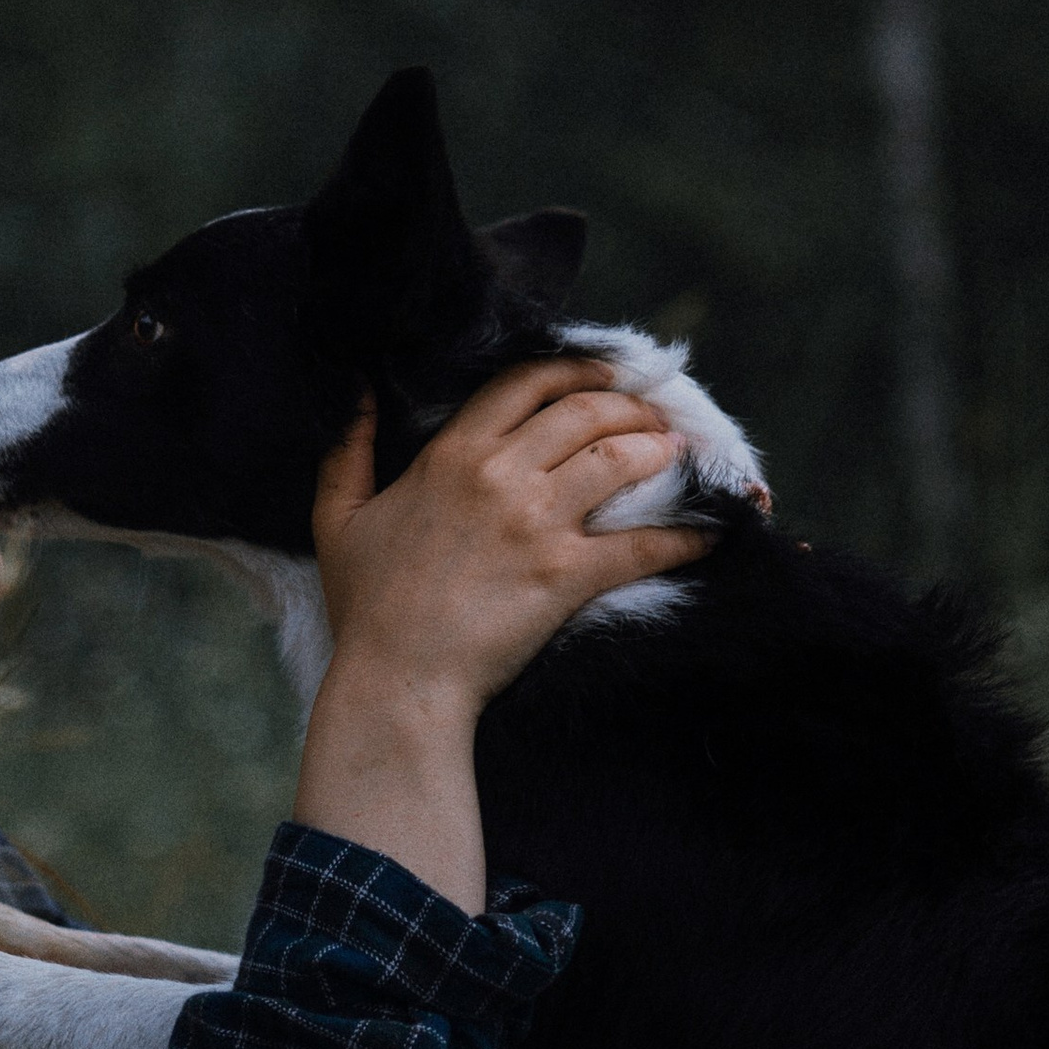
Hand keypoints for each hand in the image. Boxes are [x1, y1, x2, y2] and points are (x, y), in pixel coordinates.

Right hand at [291, 365, 711, 913]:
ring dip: (660, 451)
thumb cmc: (367, 606)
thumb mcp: (338, 516)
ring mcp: (538, 523)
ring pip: (619, 460)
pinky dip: (684, 534)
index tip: (605, 373)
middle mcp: (500, 475)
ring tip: (682, 453)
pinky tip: (711, 530)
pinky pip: (642, 543)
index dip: (575, 369)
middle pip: (584, 412)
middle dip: (630, 405)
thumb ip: (347, 448)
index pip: (525, 384)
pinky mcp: (567, 574)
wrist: (399, 679)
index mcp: (452, 454)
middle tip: (656, 414)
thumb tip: (358, 391)